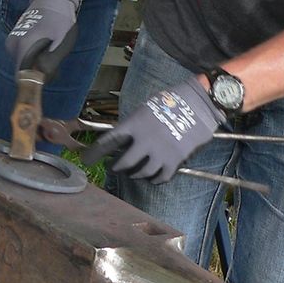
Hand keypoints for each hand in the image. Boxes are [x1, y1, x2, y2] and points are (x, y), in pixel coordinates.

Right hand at [6, 0, 78, 77]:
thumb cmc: (59, 20)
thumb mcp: (60, 45)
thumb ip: (50, 64)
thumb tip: (43, 76)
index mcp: (22, 47)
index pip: (23, 76)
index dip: (35, 79)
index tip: (47, 73)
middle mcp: (13, 44)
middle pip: (22, 68)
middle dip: (36, 68)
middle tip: (52, 58)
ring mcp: (12, 39)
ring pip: (22, 59)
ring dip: (35, 59)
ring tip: (49, 45)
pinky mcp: (15, 35)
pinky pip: (22, 50)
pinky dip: (32, 51)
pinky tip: (44, 40)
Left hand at [82, 77, 224, 182]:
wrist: (196, 106)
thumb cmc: (169, 103)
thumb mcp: (144, 109)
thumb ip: (132, 125)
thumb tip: (120, 138)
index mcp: (134, 124)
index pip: (109, 141)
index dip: (96, 152)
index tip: (87, 159)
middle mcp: (145, 141)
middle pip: (125, 163)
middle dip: (117, 167)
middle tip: (114, 168)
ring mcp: (160, 153)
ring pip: (142, 172)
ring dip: (135, 174)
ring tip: (133, 173)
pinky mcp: (174, 161)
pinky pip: (161, 177)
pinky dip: (155, 180)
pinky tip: (152, 177)